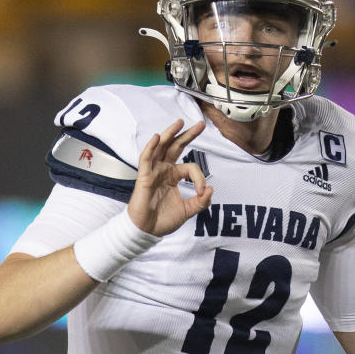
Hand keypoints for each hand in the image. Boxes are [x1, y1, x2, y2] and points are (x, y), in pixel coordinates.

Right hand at [127, 119, 212, 235]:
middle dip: (187, 134)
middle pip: (175, 147)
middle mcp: (164, 170)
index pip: (191, 167)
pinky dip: (150, 147)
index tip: (201, 192)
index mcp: (174, 176)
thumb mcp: (187, 210)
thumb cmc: (163, 220)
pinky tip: (157, 138)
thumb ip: (201, 202)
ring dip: (169, 134)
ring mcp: (153, 172)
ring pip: (161, 147)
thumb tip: (210, 189)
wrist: (147, 231)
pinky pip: (146, 159)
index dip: (199, 178)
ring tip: (179, 122)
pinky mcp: (143, 177)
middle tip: (200, 124)